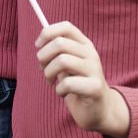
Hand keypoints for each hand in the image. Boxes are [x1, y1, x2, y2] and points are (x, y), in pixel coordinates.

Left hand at [37, 20, 130, 137]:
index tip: (38, 45)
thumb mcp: (67, 65)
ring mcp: (94, 70)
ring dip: (49, 73)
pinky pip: (67, 83)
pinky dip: (59, 90)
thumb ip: (57, 52)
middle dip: (43, 56)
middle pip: (59, 43)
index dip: (48, 33)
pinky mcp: (94, 87)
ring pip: (62, 61)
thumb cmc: (78, 85)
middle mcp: (91, 54)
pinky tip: (63, 93)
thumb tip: (40, 42)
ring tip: (52, 82)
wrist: (99, 110)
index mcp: (84, 45)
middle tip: (43, 69)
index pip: (66, 27)